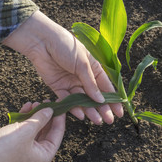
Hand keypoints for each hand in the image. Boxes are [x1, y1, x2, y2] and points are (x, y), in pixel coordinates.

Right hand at [0, 102, 65, 161]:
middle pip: (47, 131)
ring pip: (35, 128)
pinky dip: (25, 118)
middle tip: (47, 100)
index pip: (58, 133)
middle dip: (46, 115)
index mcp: (45, 156)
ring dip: (35, 115)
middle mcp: (37, 154)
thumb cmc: (5, 148)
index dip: (60, 117)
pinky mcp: (13, 144)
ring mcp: (25, 149)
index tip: (61, 103)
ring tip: (35, 101)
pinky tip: (26, 106)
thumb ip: (41, 119)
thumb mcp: (26, 130)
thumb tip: (50, 110)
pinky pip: (23, 129)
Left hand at [2, 10, 122, 124]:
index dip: (113, 99)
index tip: (119, 112)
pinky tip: (81, 115)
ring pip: (82, 100)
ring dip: (89, 110)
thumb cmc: (66, 46)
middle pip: (94, 96)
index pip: (106, 86)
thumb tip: (101, 100)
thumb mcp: (83, 63)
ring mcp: (70, 82)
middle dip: (102, 108)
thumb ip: (91, 83)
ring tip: (97, 121)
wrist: (41, 41)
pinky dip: (73, 108)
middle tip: (109, 120)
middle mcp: (83, 77)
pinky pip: (67, 100)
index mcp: (93, 68)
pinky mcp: (58, 87)